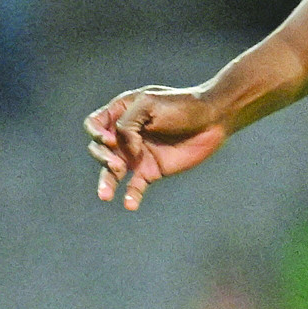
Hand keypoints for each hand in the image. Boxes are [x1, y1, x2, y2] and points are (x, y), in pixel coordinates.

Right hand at [84, 86, 235, 209]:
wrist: (214, 119)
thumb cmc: (183, 105)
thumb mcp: (149, 104)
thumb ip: (127, 124)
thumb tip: (124, 150)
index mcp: (122, 113)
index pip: (94, 124)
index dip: (95, 133)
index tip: (110, 140)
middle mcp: (125, 135)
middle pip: (99, 149)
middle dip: (102, 157)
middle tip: (116, 164)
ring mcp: (137, 154)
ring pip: (111, 172)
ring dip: (106, 183)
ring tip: (105, 195)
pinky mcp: (150, 170)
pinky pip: (134, 186)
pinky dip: (130, 196)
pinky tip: (130, 204)